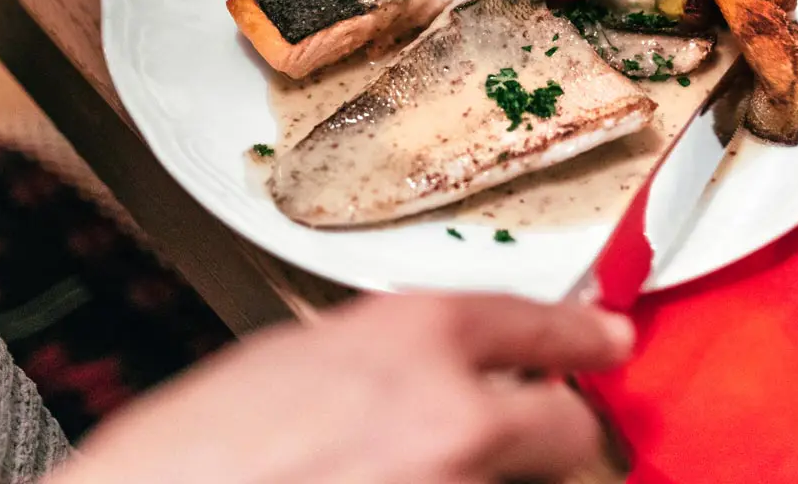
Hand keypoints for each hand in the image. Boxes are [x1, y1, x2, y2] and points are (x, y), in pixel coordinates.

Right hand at [49, 293, 632, 483]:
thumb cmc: (188, 454)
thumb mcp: (295, 359)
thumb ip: (389, 358)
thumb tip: (448, 371)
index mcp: (410, 338)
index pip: (538, 327)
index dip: (582, 336)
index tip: (609, 340)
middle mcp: (452, 416)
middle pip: (571, 429)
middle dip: (554, 431)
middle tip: (525, 432)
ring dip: (483, 478)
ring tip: (396, 471)